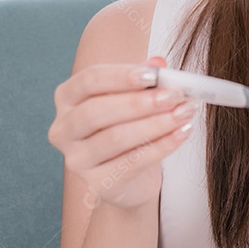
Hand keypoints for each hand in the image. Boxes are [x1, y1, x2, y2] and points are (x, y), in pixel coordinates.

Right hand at [47, 56, 201, 210]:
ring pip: (115, 138)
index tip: (153, 74)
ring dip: (156, 123)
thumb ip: (146, 79)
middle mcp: (63, 129)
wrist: (133, 175)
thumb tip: (159, 63)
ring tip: (184, 112)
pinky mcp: (97, 184)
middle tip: (174, 96)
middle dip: (140, 102)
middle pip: (96, 111)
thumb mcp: (136, 96)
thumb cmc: (129, 125)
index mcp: (68, 98)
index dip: (121, 76)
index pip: (89, 81)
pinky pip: (132, 162)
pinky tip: (182, 133)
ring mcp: (77, 159)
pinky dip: (162, 145)